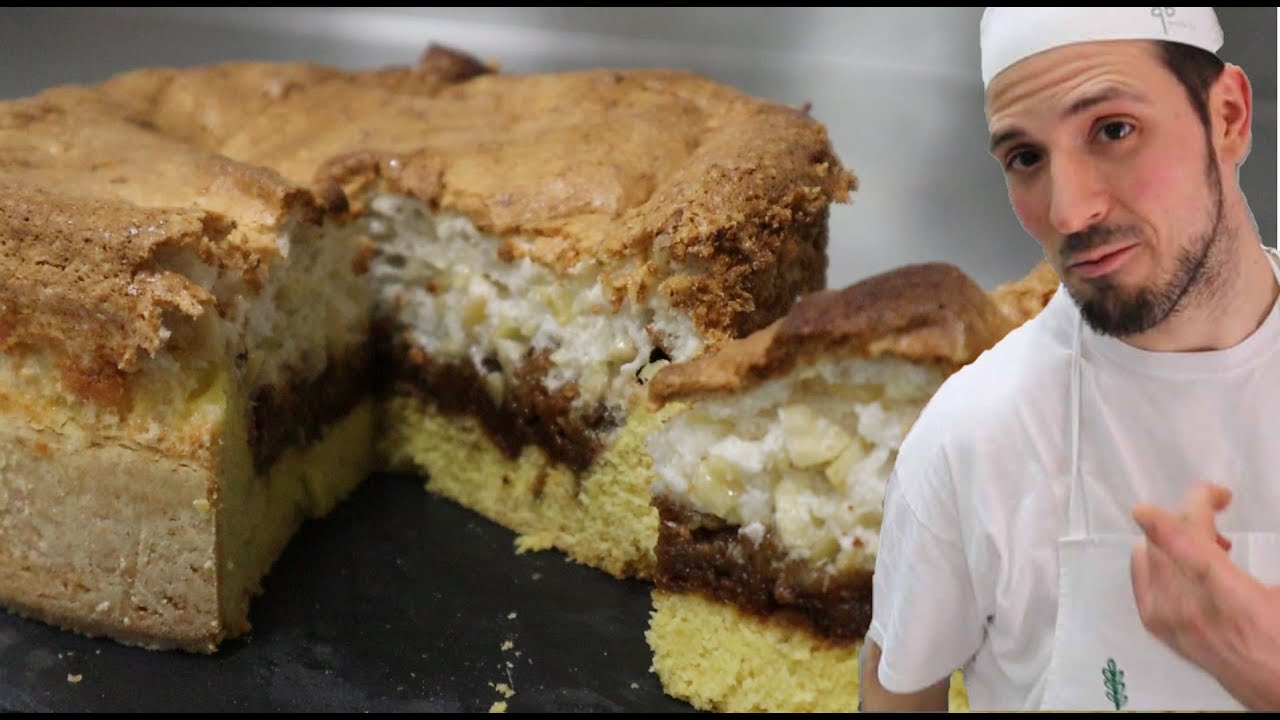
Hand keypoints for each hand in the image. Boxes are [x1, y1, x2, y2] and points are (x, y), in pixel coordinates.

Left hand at [1131, 482, 1279, 709]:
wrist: (1277, 687)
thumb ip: (1260, 560)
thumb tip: (1224, 542)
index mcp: (1228, 596)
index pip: (1185, 551)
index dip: (1163, 525)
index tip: (1144, 510)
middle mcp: (1189, 608)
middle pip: (1164, 542)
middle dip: (1190, 515)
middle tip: (1218, 510)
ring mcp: (1168, 619)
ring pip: (1149, 554)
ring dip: (1173, 537)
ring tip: (1211, 544)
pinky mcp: (1159, 627)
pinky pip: (1141, 577)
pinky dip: (1157, 559)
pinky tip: (1184, 565)